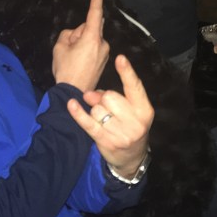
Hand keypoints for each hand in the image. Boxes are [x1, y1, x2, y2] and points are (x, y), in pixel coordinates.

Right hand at [52, 0, 108, 91]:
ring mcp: (105, 53)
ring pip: (91, 38)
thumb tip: (76, 35)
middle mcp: (102, 43)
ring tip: (72, 59)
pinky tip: (78, 63)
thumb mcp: (59, 47)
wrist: (73, 92)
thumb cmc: (66, 70)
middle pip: (90, 27)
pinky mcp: (104, 60)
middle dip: (79, 32)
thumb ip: (68, 34)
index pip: (94, 13)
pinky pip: (93, 48)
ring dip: (82, 42)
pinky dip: (85, 50)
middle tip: (69, 47)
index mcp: (91, 38)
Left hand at [67, 54, 152, 178]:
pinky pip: (88, 123)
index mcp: (144, 110)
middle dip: (103, 98)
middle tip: (104, 105)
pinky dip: (78, 113)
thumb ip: (113, 97)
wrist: (131, 158)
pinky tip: (71, 104)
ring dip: (95, 111)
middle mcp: (135, 122)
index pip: (135, 87)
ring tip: (103, 119)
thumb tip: (89, 94)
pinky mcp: (106, 141)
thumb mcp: (130, 111)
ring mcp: (121, 133)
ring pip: (97, 110)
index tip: (120, 58)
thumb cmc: (129, 126)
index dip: (127, 72)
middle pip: (110, 97)